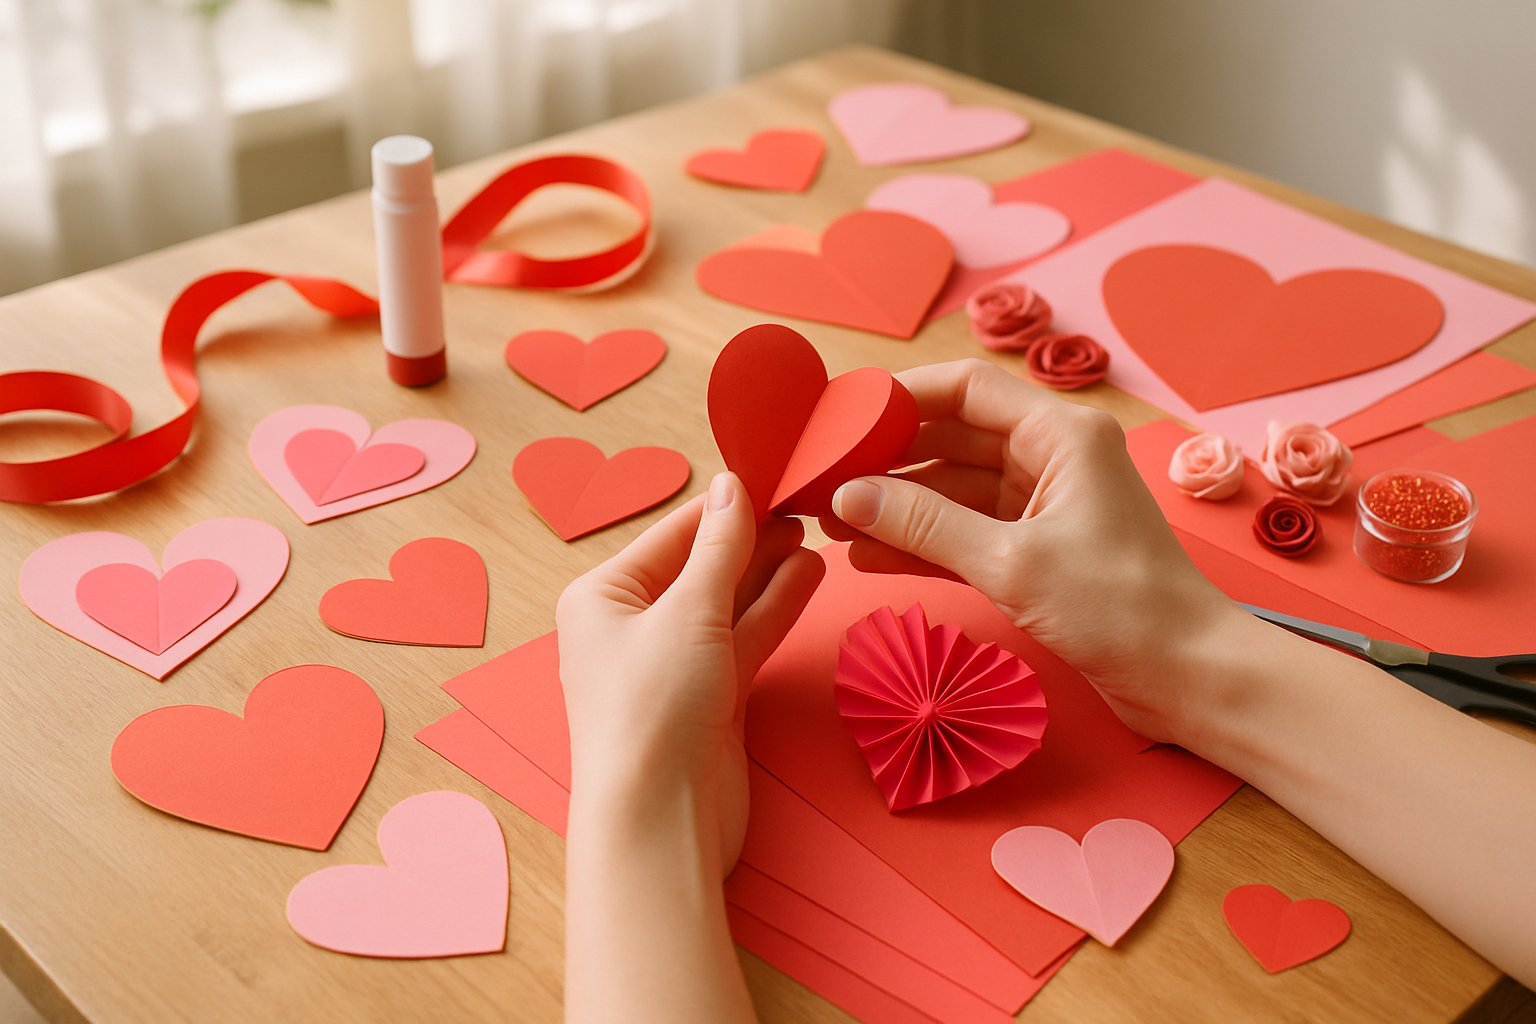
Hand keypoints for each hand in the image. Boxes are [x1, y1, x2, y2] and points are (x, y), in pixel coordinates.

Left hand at [557, 471, 823, 870]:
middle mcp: (630, 627)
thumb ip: (720, 548)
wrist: (659, 819)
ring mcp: (672, 664)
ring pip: (728, 604)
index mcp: (601, 597)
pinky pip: (743, 639)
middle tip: (804, 503)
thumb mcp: (689, 613)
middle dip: (751, 538)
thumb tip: (733, 486)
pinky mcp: (708, 698)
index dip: (724, 506)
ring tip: (814, 534)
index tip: (772, 474)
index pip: (672, 534)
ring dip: (768, 571)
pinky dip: (772, 609)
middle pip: (700, 567)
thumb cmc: (652, 711)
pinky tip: (806, 576)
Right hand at [821, 359, 1245, 743]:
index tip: (842, 416)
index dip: (899, 397)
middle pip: (951, 439)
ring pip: (953, 490)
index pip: (965, 390)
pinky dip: (921, 543)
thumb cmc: (1119, 607)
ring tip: (832, 523)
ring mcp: (1044, 505)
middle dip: (888, 460)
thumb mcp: (1011, 562)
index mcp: (1062, 434)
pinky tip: (869, 555)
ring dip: (898, 507)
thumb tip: (847, 496)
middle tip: (824, 478)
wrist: (1186, 676)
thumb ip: (924, 525)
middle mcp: (1053, 457)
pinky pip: (965, 532)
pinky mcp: (1037, 550)